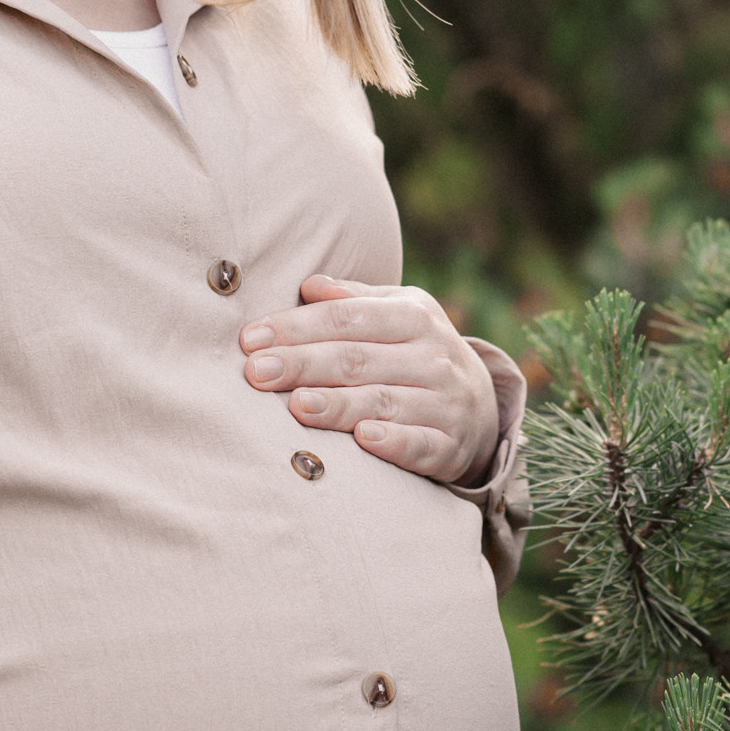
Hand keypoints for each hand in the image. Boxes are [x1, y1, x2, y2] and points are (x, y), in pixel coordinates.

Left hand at [240, 274, 502, 483]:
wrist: (479, 405)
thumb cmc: (414, 351)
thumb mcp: (396, 313)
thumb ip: (353, 300)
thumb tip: (309, 285)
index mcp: (414, 315)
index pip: (347, 317)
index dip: (297, 326)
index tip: (250, 338)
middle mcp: (433, 356)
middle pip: (358, 358)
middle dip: (303, 364)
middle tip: (256, 373)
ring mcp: (445, 402)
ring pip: (383, 401)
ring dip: (338, 405)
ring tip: (295, 407)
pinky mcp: (450, 445)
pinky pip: (420, 443)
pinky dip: (393, 441)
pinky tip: (362, 439)